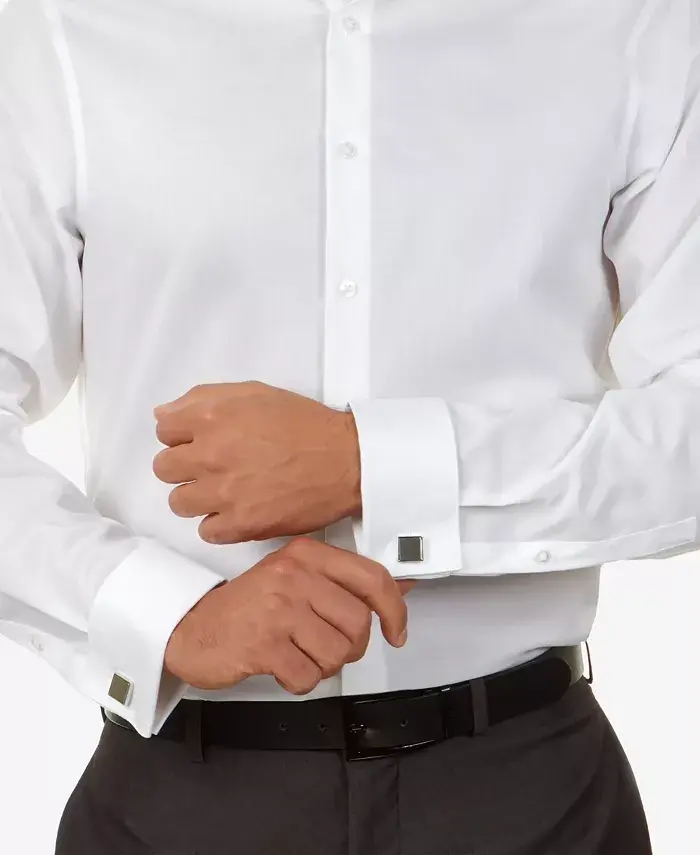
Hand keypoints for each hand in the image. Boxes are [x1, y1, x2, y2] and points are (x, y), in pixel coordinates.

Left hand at [153, 381, 360, 543]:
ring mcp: (224, 492)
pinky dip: (218, 523)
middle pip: (164, 468)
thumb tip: (163, 413)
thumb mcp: (255, 393)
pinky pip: (205, 531)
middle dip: (184, 466)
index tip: (198, 440)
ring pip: (179, 502)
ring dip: (197, 497)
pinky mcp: (242, 524)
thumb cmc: (305, 425)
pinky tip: (236, 511)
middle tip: (212, 466)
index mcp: (213, 417)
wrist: (346, 461)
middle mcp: (212, 454)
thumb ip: (203, 398)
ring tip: (224, 491)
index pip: (163, 429)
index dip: (181, 434)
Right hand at [164, 537, 414, 693]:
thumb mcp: (295, 579)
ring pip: (337, 653)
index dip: (394, 609)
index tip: (397, 630)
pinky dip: (300, 681)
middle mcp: (293, 575)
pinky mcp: (263, 643)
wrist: (191, 628)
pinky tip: (282, 667)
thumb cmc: (247, 607)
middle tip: (325, 647)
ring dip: (323, 666)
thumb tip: (401, 589)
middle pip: (358, 623)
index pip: (371, 578)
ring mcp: (277, 608)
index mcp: (306, 554)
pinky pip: (308, 676)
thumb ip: (343, 583)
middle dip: (349, 647)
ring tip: (299, 654)